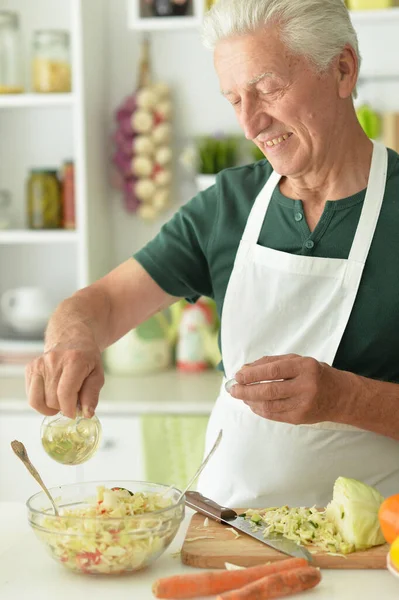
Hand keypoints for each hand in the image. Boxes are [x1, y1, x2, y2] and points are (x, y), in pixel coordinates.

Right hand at [26, 341, 104, 418]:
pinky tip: (51, 395)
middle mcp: (53, 360)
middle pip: (52, 400)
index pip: (65, 394)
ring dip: (50, 407)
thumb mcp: (97, 374)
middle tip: (71, 401)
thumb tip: (86, 414)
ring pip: (38, 401)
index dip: (69, 409)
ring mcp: (39, 363)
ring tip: (60, 400)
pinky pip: (31, 396)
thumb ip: (92, 394)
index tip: (74, 413)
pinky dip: (41, 402)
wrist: (71, 339)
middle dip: (63, 407)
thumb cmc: (86, 359)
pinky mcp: (30, 368)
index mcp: (74, 360)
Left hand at [230, 354, 348, 424]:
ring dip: (251, 401)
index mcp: (305, 367)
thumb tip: (245, 369)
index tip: (238, 375)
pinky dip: (260, 410)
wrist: (342, 396)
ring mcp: (304, 404)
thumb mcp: (298, 361)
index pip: (273, 370)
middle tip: (232, 389)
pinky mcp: (301, 418)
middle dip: (246, 390)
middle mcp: (306, 386)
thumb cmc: (316, 374)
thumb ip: (272, 362)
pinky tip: (253, 404)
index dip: (252, 374)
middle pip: (269, 391)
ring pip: (270, 405)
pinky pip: (275, 415)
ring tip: (241, 396)